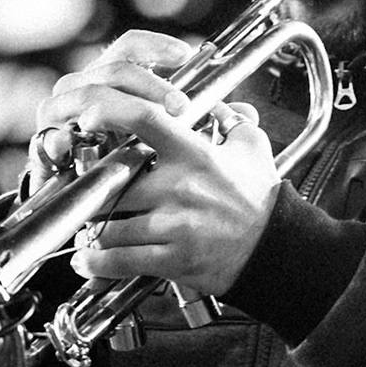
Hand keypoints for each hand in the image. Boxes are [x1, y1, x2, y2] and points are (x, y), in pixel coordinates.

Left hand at [29, 30, 281, 294]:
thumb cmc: (261, 199)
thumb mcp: (253, 148)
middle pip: (110, 182)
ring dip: (94, 229)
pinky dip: (98, 263)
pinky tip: (90, 260)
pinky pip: (120, 260)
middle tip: (88, 190)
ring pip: (108, 226)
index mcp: (194, 154)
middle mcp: (179, 187)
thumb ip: (232, 119)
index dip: (109, 110)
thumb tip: (216, 103)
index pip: (144, 119)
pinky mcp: (174, 259)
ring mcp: (174, 225)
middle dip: (94, 189)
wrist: (277, 247)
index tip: (88, 116)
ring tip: (92, 228)